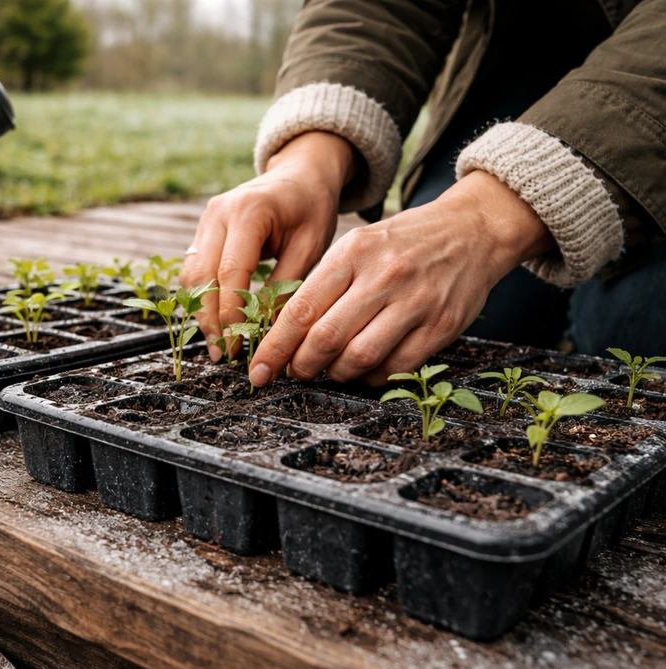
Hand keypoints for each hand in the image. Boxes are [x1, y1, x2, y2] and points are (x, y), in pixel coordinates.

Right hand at [180, 131, 355, 359]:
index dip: (229, 314)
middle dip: (210, 320)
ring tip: (217, 343)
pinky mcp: (203, 229)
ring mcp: (206, 219)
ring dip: (201, 311)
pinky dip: (201, 297)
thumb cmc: (311, 208)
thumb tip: (269, 332)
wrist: (300, 173)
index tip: (236, 346)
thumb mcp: (311, 246)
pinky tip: (215, 321)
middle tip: (221, 353)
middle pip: (202, 276)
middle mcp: (219, 213)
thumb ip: (287, 286)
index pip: (230, 272)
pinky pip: (194, 269)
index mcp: (249, 212)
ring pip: (191, 275)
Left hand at [249, 170, 554, 387]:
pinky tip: (365, 370)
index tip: (259, 370)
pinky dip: (372, 377)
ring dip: (337, 373)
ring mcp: (415, 302)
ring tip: (331, 369)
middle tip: (296, 372)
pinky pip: (396, 366)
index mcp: (352, 253)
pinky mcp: (441, 325)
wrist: (472, 229)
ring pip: (359, 357)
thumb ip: (323, 285)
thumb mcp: (357, 245)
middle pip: (326, 338)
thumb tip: (282, 334)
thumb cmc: (402, 242)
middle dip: (302, 365)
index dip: (274, 347)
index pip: (301, 310)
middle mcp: (383, 276)